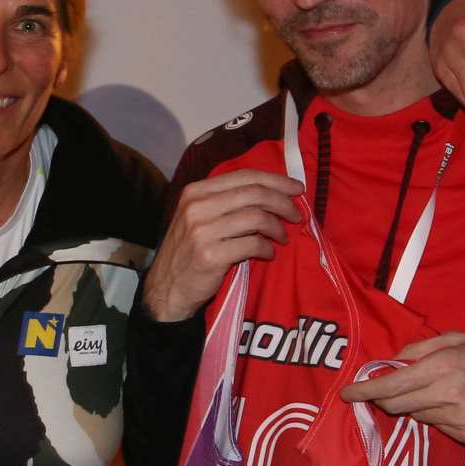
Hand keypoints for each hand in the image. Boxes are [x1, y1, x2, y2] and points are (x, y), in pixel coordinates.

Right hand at [142, 170, 301, 321]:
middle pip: (254, 194)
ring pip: (256, 218)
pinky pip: (252, 245)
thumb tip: (271, 192)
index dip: (276, 180)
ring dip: (277, 228)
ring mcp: (202, 231)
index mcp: (196, 191)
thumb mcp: (198, 217)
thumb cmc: (189, 251)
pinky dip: (267, 248)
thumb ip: (225, 201)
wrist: (167, 289)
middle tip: (297, 215)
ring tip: (283, 238)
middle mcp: (197, 206)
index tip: (297, 189)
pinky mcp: (210, 256)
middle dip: (283, 203)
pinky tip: (269, 253)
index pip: (244, 176)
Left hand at [336, 332, 464, 444]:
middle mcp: (448, 396)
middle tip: (383, 388)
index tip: (346, 393)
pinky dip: (436, 415)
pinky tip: (455, 403)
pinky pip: (437, 427)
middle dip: (384, 397)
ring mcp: (458, 421)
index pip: (391, 384)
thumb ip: (423, 348)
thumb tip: (394, 360)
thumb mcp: (462, 338)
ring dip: (414, 404)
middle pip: (396, 405)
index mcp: (445, 367)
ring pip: (416, 416)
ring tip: (436, 389)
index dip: (364, 390)